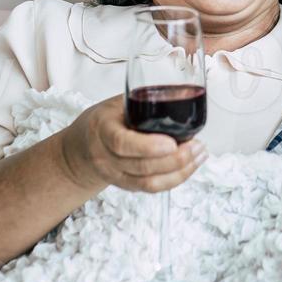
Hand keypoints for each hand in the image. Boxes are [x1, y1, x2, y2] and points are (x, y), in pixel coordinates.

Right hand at [58, 94, 205, 193]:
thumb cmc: (104, 120)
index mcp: (102, 130)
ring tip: (200, 155)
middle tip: (197, 146)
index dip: (148, 146)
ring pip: (149, 183)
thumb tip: (180, 92)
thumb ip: (141, 100)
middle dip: (175, 159)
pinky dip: (174, 180)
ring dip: (180, 172)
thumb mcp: (116, 104)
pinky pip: (151, 189)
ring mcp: (114, 175)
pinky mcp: (125, 186)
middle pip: (141, 166)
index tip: (172, 142)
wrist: (81, 148)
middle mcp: (105, 157)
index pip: (121, 143)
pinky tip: (190, 167)